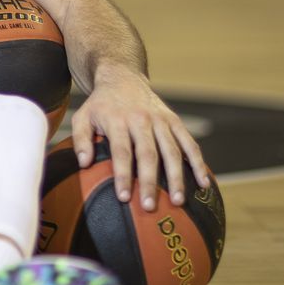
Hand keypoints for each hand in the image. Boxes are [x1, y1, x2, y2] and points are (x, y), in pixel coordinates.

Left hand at [69, 72, 208, 212]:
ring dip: (176, 177)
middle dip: (150, 182)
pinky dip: (198, 162)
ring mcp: (161, 120)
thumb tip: (83, 164)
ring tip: (177, 201)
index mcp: (118, 120)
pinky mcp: (174, 120)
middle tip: (149, 206)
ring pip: (172, 150)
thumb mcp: (83, 117)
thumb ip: (80, 140)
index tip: (123, 197)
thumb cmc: (101, 105)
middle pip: (148, 154)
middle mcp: (141, 120)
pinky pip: (189, 143)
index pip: (122, 151)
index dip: (123, 175)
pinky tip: (203, 183)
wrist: (123, 78)